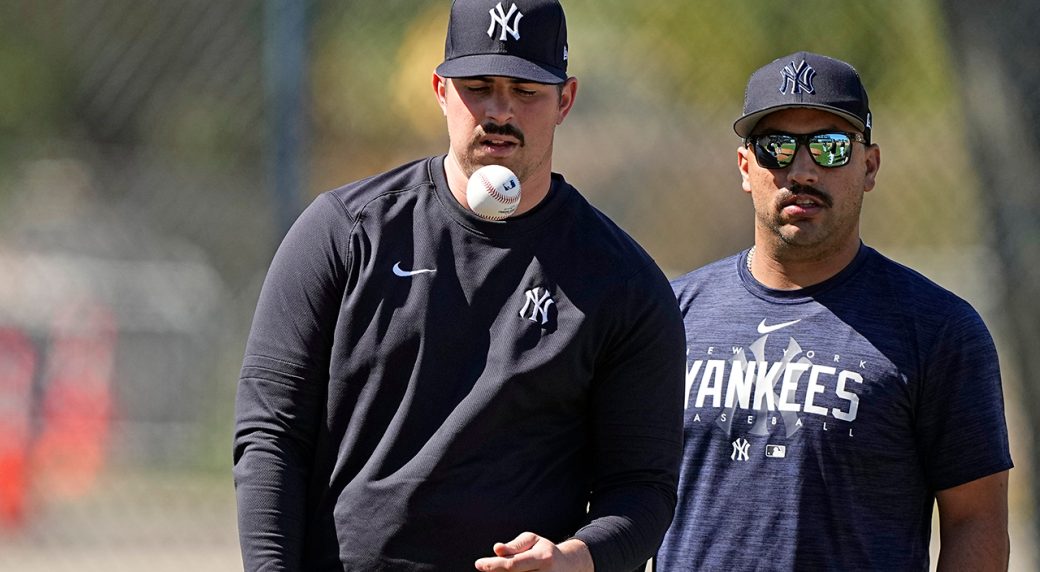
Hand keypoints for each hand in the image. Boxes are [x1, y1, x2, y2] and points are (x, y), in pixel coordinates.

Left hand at [474, 532, 593, 571]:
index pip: (513, 565)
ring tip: (496, 568)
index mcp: (543, 558)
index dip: (493, 565)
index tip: (478, 563)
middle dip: (496, 571)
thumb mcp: (532, 540)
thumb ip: (514, 546)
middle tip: (484, 566)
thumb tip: (496, 549)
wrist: (569, 566)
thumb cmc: (545, 550)